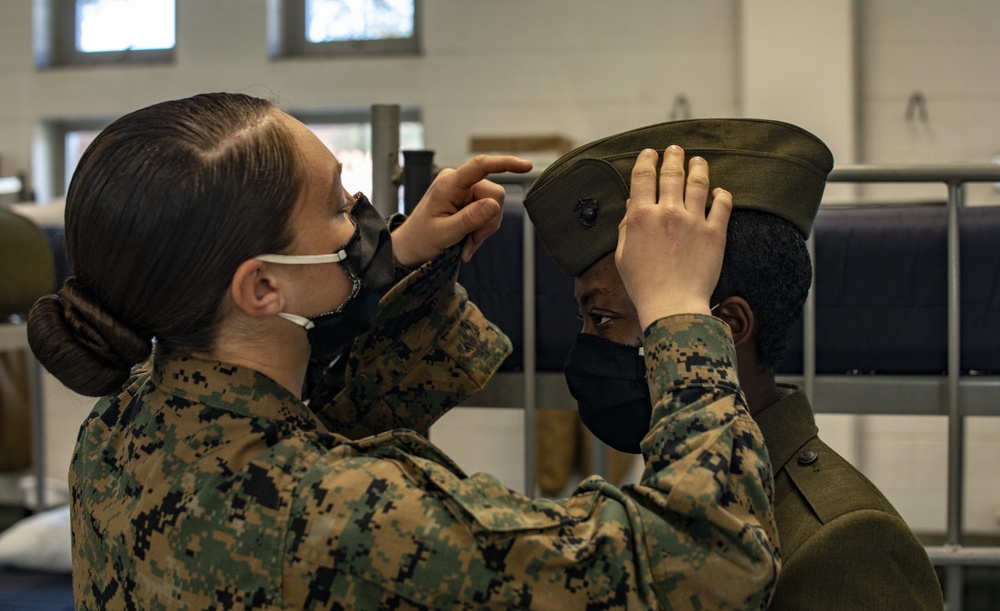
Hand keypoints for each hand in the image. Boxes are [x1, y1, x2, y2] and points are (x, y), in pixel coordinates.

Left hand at [391, 154, 532, 266]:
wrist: (411, 247)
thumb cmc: (421, 238)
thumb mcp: (445, 233)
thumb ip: (470, 219)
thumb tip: (494, 205)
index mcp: (449, 183)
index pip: (480, 166)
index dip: (505, 164)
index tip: (526, 166)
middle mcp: (459, 182)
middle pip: (495, 195)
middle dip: (488, 222)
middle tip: (471, 241)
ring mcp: (465, 191)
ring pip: (495, 207)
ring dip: (484, 230)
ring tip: (466, 243)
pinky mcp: (469, 201)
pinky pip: (489, 214)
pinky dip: (482, 231)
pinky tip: (468, 242)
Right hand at [615, 146, 731, 329]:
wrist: (672, 305)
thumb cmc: (643, 285)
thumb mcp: (623, 255)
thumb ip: (627, 226)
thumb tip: (633, 205)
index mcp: (641, 216)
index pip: (643, 177)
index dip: (646, 161)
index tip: (649, 154)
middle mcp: (667, 212)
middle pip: (671, 173)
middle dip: (673, 157)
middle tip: (675, 149)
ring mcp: (694, 220)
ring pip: (698, 182)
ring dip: (698, 167)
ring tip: (698, 160)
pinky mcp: (715, 233)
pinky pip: (722, 204)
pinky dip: (722, 194)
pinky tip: (720, 191)